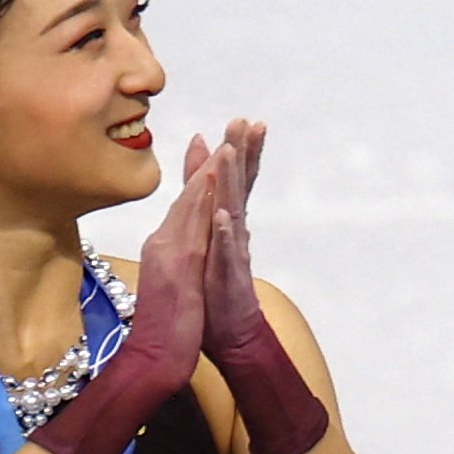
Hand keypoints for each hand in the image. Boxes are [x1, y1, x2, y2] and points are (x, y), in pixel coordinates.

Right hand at [97, 136, 225, 414]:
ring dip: (207, 174)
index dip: (209, 167)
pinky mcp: (178, 270)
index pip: (193, 198)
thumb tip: (193, 233)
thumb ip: (183, 251)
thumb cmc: (170, 318)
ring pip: (191, 207)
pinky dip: (201, 211)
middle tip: (237, 123)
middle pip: (194, 193)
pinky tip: (214, 192)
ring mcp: (171, 253)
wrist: (157, 352)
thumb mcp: (180, 277)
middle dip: (214, 157)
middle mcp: (168, 241)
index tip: (224, 136)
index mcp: (172, 242)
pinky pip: (193, 235)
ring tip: (225, 144)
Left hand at [189, 118, 271, 360]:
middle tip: (247, 122)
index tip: (245, 121)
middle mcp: (234, 234)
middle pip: (240, 187)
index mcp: (228, 223)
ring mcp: (232, 254)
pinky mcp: (227, 277)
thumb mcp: (208, 238)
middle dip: (244, 154)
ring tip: (231, 155)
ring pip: (232, 211)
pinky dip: (225, 235)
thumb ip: (205, 203)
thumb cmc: (216, 285)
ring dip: (233, 183)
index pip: (237, 182)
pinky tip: (224, 218)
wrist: (230, 332)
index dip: (241, 152)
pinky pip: (225, 253)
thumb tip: (206, 173)